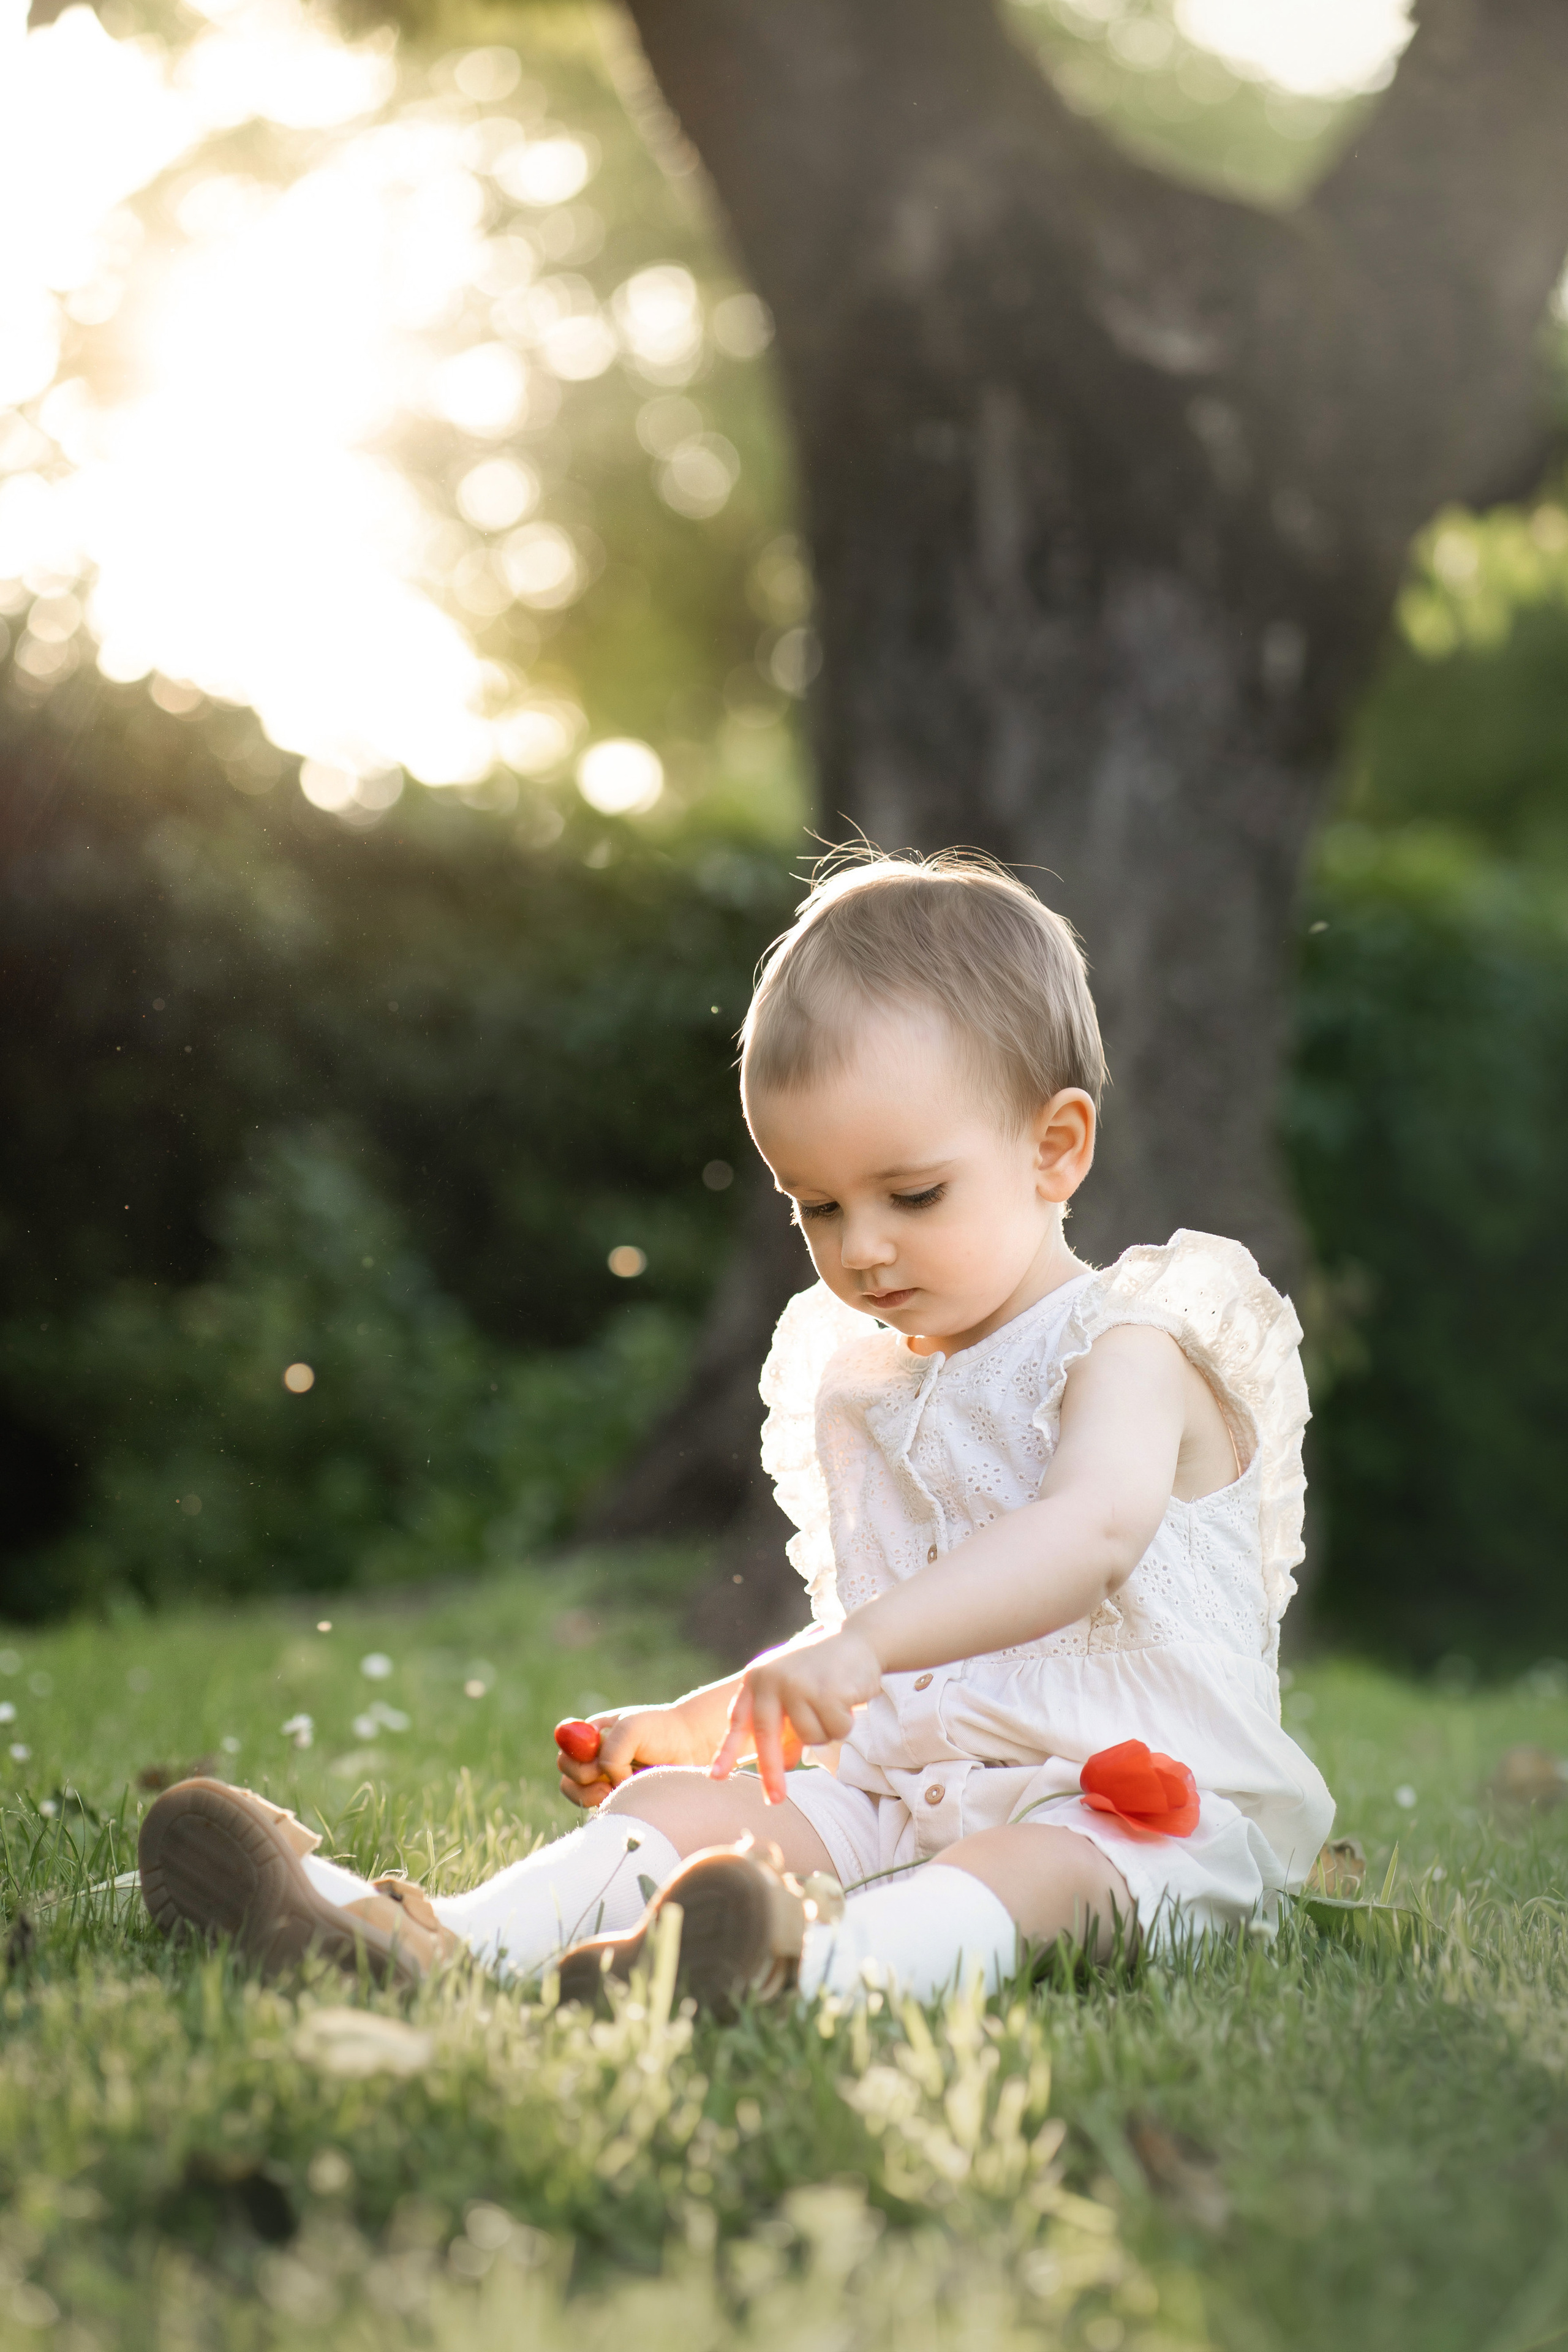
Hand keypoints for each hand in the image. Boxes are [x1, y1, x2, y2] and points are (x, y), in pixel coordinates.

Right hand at [555, 1702, 710, 1808]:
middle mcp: (592, 1756)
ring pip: (577, 1794)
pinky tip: (632, 1794)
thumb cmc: (660, 1730)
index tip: (596, 1757)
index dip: (576, 1755)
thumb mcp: (632, 1728)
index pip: (565, 1746)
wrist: (690, 1745)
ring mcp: (602, 1779)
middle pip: (566, 1773)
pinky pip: (597, 1809)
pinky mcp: (615, 1799)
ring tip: (625, 1784)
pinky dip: (610, 1804)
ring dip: (595, 1793)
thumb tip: (609, 1782)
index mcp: (591, 1734)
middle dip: (585, 1775)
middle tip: (611, 1774)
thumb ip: (611, 1752)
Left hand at [711, 1630, 883, 1804]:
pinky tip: (848, 1700)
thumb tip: (783, 1764)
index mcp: (758, 1678)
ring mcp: (798, 1684)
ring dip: (826, 1730)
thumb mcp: (795, 1692)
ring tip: (834, 1704)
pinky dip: (845, 1723)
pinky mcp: (825, 1691)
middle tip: (775, 1801)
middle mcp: (772, 1679)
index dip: (727, 1751)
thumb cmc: (825, 1670)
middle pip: (766, 1737)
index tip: (715, 1777)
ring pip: (809, 1738)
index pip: (739, 1721)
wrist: (860, 1639)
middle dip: (771, 1774)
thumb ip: (783, 1724)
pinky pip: (835, 1731)